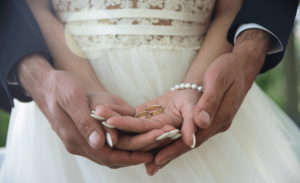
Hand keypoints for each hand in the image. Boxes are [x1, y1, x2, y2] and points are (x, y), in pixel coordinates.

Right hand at [17, 54, 152, 167]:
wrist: (48, 83)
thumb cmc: (60, 87)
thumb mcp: (72, 99)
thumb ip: (85, 122)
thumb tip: (99, 143)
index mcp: (75, 138)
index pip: (107, 156)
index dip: (130, 157)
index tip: (150, 154)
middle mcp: (78, 144)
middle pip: (111, 159)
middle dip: (134, 156)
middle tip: (157, 150)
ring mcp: (80, 141)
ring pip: (109, 155)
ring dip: (130, 153)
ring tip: (150, 147)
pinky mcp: (83, 135)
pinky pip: (105, 147)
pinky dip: (121, 147)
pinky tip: (134, 140)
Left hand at [106, 88, 201, 148]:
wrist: (192, 94)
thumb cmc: (198, 100)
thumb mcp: (197, 109)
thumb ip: (193, 124)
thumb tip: (191, 141)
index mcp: (169, 134)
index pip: (149, 137)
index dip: (132, 133)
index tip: (115, 129)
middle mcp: (155, 134)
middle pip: (133, 134)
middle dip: (116, 127)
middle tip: (99, 120)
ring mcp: (147, 125)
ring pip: (127, 125)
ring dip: (112, 119)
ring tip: (96, 112)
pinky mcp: (142, 116)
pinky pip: (128, 114)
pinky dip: (116, 110)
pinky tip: (102, 106)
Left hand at [145, 29, 269, 174]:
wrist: (241, 65)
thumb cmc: (228, 69)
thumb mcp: (219, 79)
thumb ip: (210, 101)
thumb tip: (201, 123)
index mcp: (220, 116)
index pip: (195, 137)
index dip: (176, 149)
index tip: (159, 158)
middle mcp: (217, 123)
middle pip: (191, 143)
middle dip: (171, 155)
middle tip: (151, 167)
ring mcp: (214, 122)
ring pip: (191, 139)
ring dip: (173, 150)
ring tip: (154, 161)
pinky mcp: (210, 118)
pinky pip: (193, 132)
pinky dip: (179, 139)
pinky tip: (168, 143)